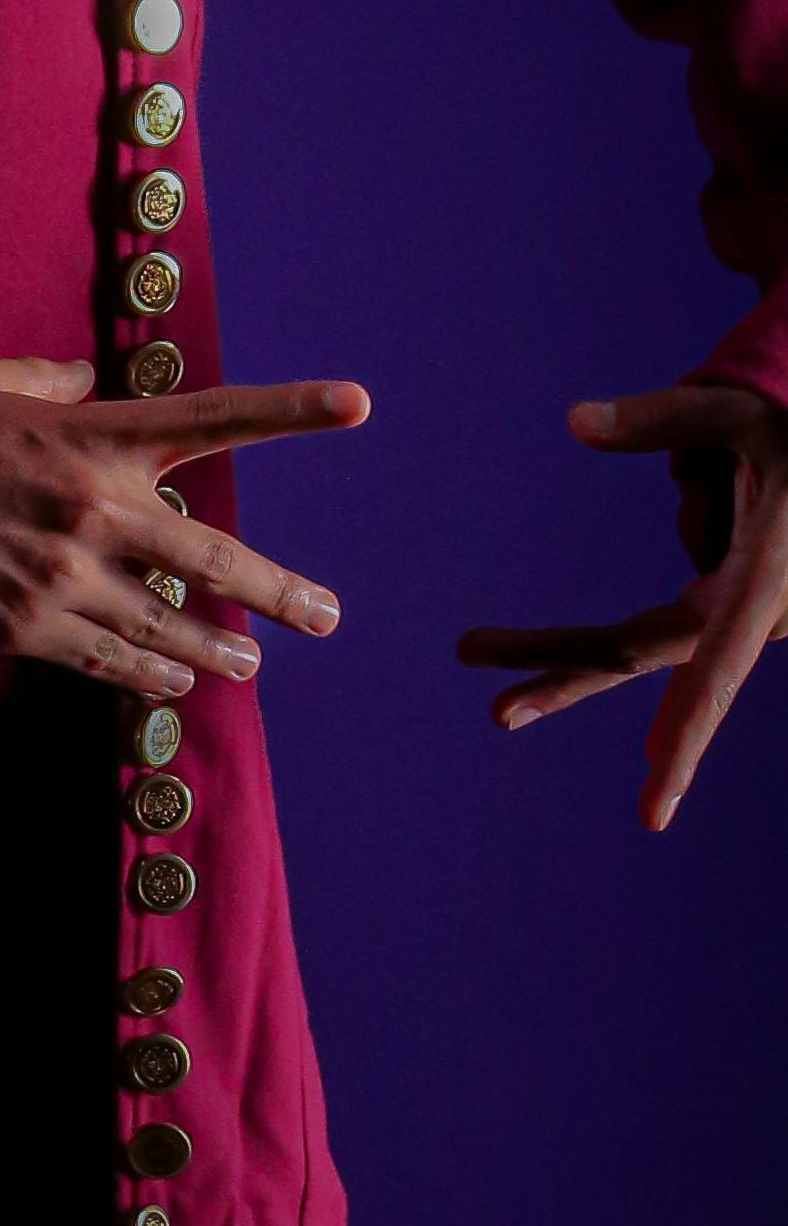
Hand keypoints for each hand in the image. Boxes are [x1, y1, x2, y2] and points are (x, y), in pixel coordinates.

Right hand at [0, 356, 369, 707]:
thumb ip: (47, 380)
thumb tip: (84, 375)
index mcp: (94, 438)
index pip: (213, 419)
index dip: (290, 412)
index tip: (358, 404)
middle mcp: (96, 509)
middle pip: (211, 557)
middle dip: (277, 591)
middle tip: (327, 615)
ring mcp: (66, 576)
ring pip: (168, 624)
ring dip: (218, 648)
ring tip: (254, 663)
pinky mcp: (28, 626)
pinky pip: (111, 658)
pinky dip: (151, 673)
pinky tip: (176, 681)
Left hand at [457, 379, 787, 827]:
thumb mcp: (736, 412)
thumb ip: (662, 417)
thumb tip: (574, 422)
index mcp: (762, 584)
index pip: (711, 676)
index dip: (683, 744)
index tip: (652, 813)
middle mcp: (746, 617)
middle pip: (630, 651)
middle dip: (554, 659)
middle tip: (468, 648)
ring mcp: (730, 619)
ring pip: (634, 633)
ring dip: (608, 599)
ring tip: (601, 550)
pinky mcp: (715, 610)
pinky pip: (652, 609)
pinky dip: (673, 533)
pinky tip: (720, 489)